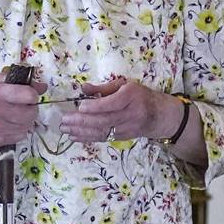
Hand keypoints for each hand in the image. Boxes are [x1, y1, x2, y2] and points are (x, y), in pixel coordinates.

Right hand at [0, 72, 46, 149]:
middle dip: (31, 108)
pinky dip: (19, 129)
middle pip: (31, 112)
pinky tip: (10, 124)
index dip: (33, 94)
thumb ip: (18, 80)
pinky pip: (21, 135)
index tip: (29, 95)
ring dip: (26, 120)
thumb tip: (42, 86)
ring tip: (16, 114)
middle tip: (24, 105)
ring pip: (28, 125)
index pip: (29, 95)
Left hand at [59, 78, 183, 142]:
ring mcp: (126, 128)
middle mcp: (130, 114)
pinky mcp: (122, 138)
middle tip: (64, 120)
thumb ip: (103, 87)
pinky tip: (74, 136)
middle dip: (82, 121)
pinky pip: (102, 138)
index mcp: (131, 96)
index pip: (112, 103)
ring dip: (81, 131)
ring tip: (65, 129)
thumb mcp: (125, 85)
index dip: (96, 107)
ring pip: (102, 131)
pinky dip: (87, 138)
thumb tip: (83, 88)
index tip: (80, 106)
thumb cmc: (140, 96)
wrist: (159, 116)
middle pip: (104, 120)